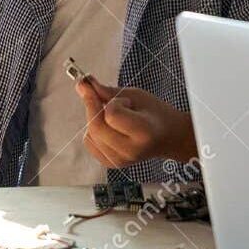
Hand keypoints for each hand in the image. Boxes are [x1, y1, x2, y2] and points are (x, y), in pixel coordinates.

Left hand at [76, 77, 196, 168]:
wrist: (168, 137)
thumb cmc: (154, 113)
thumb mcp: (136, 96)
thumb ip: (107, 91)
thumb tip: (81, 84)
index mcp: (144, 132)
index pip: (112, 115)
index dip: (113, 102)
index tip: (124, 101)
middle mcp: (131, 151)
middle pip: (96, 127)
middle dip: (95, 108)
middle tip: (109, 102)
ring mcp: (120, 160)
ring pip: (90, 134)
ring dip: (97, 120)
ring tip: (118, 120)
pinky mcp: (111, 164)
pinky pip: (89, 142)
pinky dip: (94, 131)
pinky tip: (110, 129)